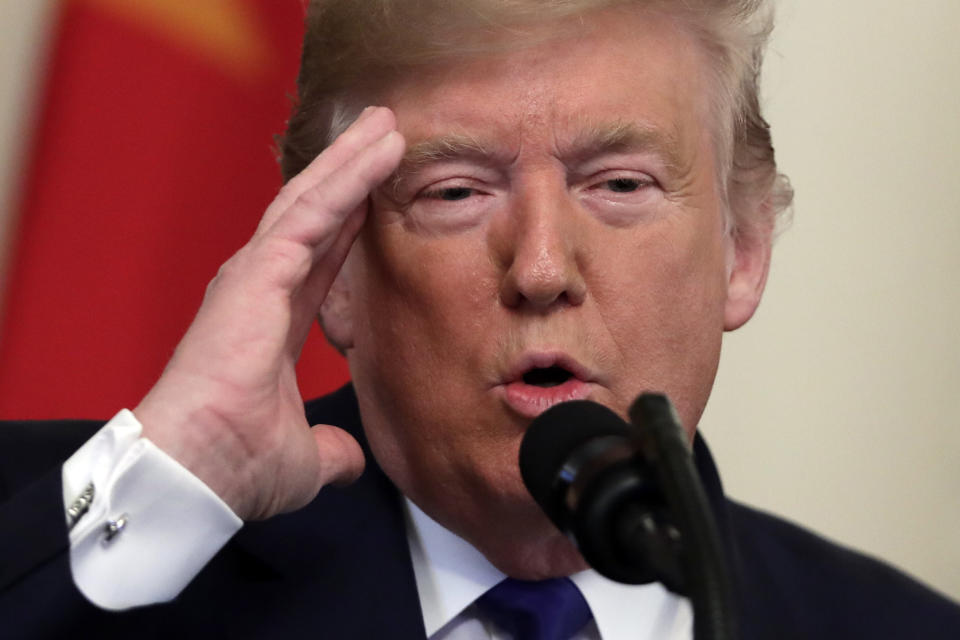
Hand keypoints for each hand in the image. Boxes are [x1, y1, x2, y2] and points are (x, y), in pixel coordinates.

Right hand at [134, 107, 404, 519]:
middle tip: (383, 134)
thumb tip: (349, 459)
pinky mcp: (259, 272)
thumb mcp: (304, 457)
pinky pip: (312, 213)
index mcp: (270, 321)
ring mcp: (256, 275)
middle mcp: (260, 288)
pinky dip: (348, 180)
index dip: (348, 225)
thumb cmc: (235, 464)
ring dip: (352, 161)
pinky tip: (378, 152)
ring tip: (386, 125)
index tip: (375, 195)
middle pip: (315, 214)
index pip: (320, 259)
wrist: (199, 473)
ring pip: (313, 201)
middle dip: (350, 172)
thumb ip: (332, 450)